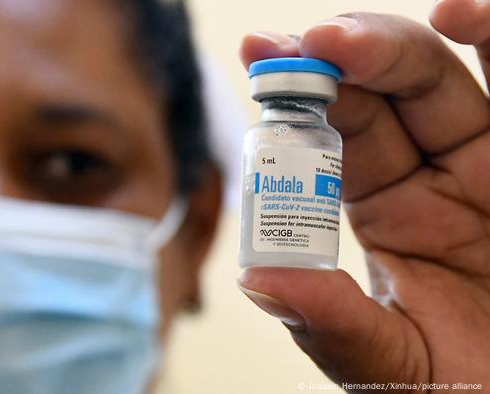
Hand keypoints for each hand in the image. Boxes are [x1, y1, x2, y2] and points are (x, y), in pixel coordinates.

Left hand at [237, 2, 489, 390]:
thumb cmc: (463, 385)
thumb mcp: (389, 365)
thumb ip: (332, 326)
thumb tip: (257, 282)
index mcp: (384, 215)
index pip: (333, 141)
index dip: (296, 101)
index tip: (258, 58)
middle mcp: (434, 181)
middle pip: (382, 97)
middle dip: (339, 63)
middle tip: (304, 46)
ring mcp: (487, 171)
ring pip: (441, 84)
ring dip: (396, 49)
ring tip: (349, 38)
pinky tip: (464, 16)